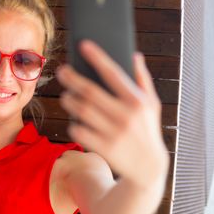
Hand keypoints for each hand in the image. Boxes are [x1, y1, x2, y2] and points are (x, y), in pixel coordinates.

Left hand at [56, 40, 168, 188]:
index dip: (97, 57)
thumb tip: (134, 54)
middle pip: (90, 91)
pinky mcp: (104, 148)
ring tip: (66, 95)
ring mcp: (114, 133)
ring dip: (69, 100)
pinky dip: (73, 124)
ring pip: (81, 110)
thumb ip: (142, 79)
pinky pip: (79, 131)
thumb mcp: (152, 105)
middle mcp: (126, 115)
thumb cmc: (147, 129)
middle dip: (72, 78)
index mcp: (137, 101)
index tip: (83, 44)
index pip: (113, 73)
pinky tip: (73, 119)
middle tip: (61, 70)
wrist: (148, 168)